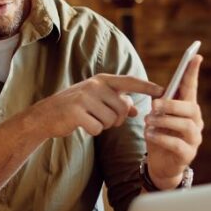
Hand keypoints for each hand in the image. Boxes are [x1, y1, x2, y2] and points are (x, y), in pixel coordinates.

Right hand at [24, 74, 162, 138]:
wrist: (46, 115)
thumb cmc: (75, 107)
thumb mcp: (96, 100)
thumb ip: (116, 102)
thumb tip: (135, 109)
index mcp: (101, 80)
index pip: (130, 82)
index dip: (147, 87)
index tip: (164, 91)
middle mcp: (94, 85)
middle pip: (122, 108)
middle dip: (116, 119)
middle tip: (104, 119)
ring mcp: (85, 98)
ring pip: (111, 120)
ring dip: (103, 125)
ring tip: (90, 120)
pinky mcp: (77, 112)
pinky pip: (98, 128)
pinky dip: (92, 131)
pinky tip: (82, 125)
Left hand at [145, 55, 203, 188]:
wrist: (160, 165)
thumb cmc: (159, 136)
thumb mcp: (157, 118)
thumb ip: (159, 105)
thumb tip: (157, 95)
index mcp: (187, 109)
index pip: (191, 88)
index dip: (193, 73)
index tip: (196, 56)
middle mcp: (196, 122)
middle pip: (190, 107)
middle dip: (171, 104)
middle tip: (153, 105)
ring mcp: (194, 138)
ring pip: (185, 125)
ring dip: (164, 121)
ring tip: (149, 122)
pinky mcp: (188, 154)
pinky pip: (177, 144)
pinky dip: (161, 138)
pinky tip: (150, 135)